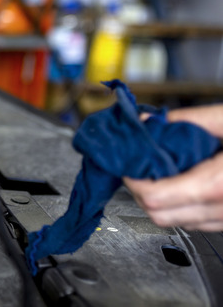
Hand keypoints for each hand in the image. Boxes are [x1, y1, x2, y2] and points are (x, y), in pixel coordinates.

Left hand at [124, 104, 222, 230]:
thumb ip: (187, 120)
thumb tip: (150, 121)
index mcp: (219, 184)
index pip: (153, 197)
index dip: (132, 178)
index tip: (127, 160)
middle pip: (158, 215)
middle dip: (141, 189)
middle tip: (138, 163)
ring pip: (176, 221)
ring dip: (160, 198)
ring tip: (162, 167)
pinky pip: (197, 221)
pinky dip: (181, 203)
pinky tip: (186, 178)